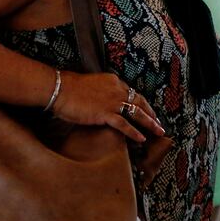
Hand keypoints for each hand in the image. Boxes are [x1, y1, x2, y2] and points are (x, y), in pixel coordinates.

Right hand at [51, 70, 165, 143]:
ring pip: (137, 113)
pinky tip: (141, 139)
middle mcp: (117, 90)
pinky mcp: (105, 114)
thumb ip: (101, 92)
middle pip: (140, 102)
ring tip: (158, 131)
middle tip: (159, 122)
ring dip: (150, 123)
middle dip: (151, 113)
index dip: (141, 103)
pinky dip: (134, 132)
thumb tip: (103, 102)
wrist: (60, 89)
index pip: (132, 93)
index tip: (146, 110)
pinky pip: (124, 125)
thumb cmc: (70, 88)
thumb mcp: (91, 85)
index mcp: (114, 82)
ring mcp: (112, 102)